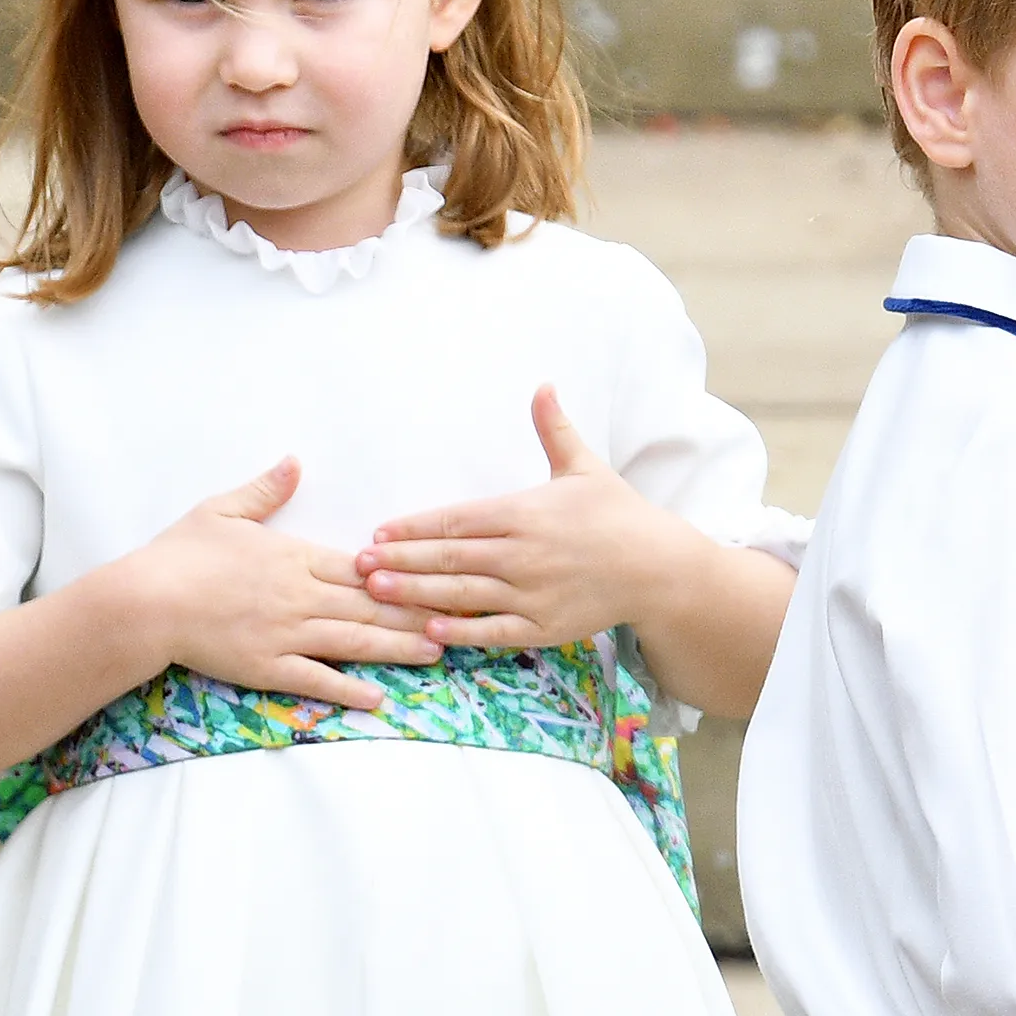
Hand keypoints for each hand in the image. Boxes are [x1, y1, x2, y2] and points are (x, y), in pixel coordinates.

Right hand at [124, 457, 440, 707]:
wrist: (143, 602)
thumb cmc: (179, 554)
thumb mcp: (222, 509)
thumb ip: (266, 490)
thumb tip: (295, 461)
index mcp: (295, 557)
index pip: (361, 568)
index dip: (403, 574)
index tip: (438, 574)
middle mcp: (300, 596)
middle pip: (371, 605)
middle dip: (418, 611)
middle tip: (461, 616)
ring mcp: (287, 634)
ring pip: (355, 642)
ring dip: (398, 647)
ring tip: (437, 651)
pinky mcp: (268, 667)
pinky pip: (317, 680)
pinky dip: (349, 689)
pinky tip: (379, 697)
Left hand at [357, 386, 703, 648]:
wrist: (658, 567)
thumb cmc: (617, 513)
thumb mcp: (584, 466)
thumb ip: (554, 429)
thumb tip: (543, 384)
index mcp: (525, 512)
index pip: (457, 520)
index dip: (415, 527)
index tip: (380, 531)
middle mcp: (523, 553)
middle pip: (449, 557)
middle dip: (400, 560)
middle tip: (358, 564)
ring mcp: (532, 593)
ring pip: (462, 593)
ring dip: (415, 593)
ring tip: (376, 592)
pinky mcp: (543, 626)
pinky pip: (492, 630)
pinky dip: (459, 631)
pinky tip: (427, 631)